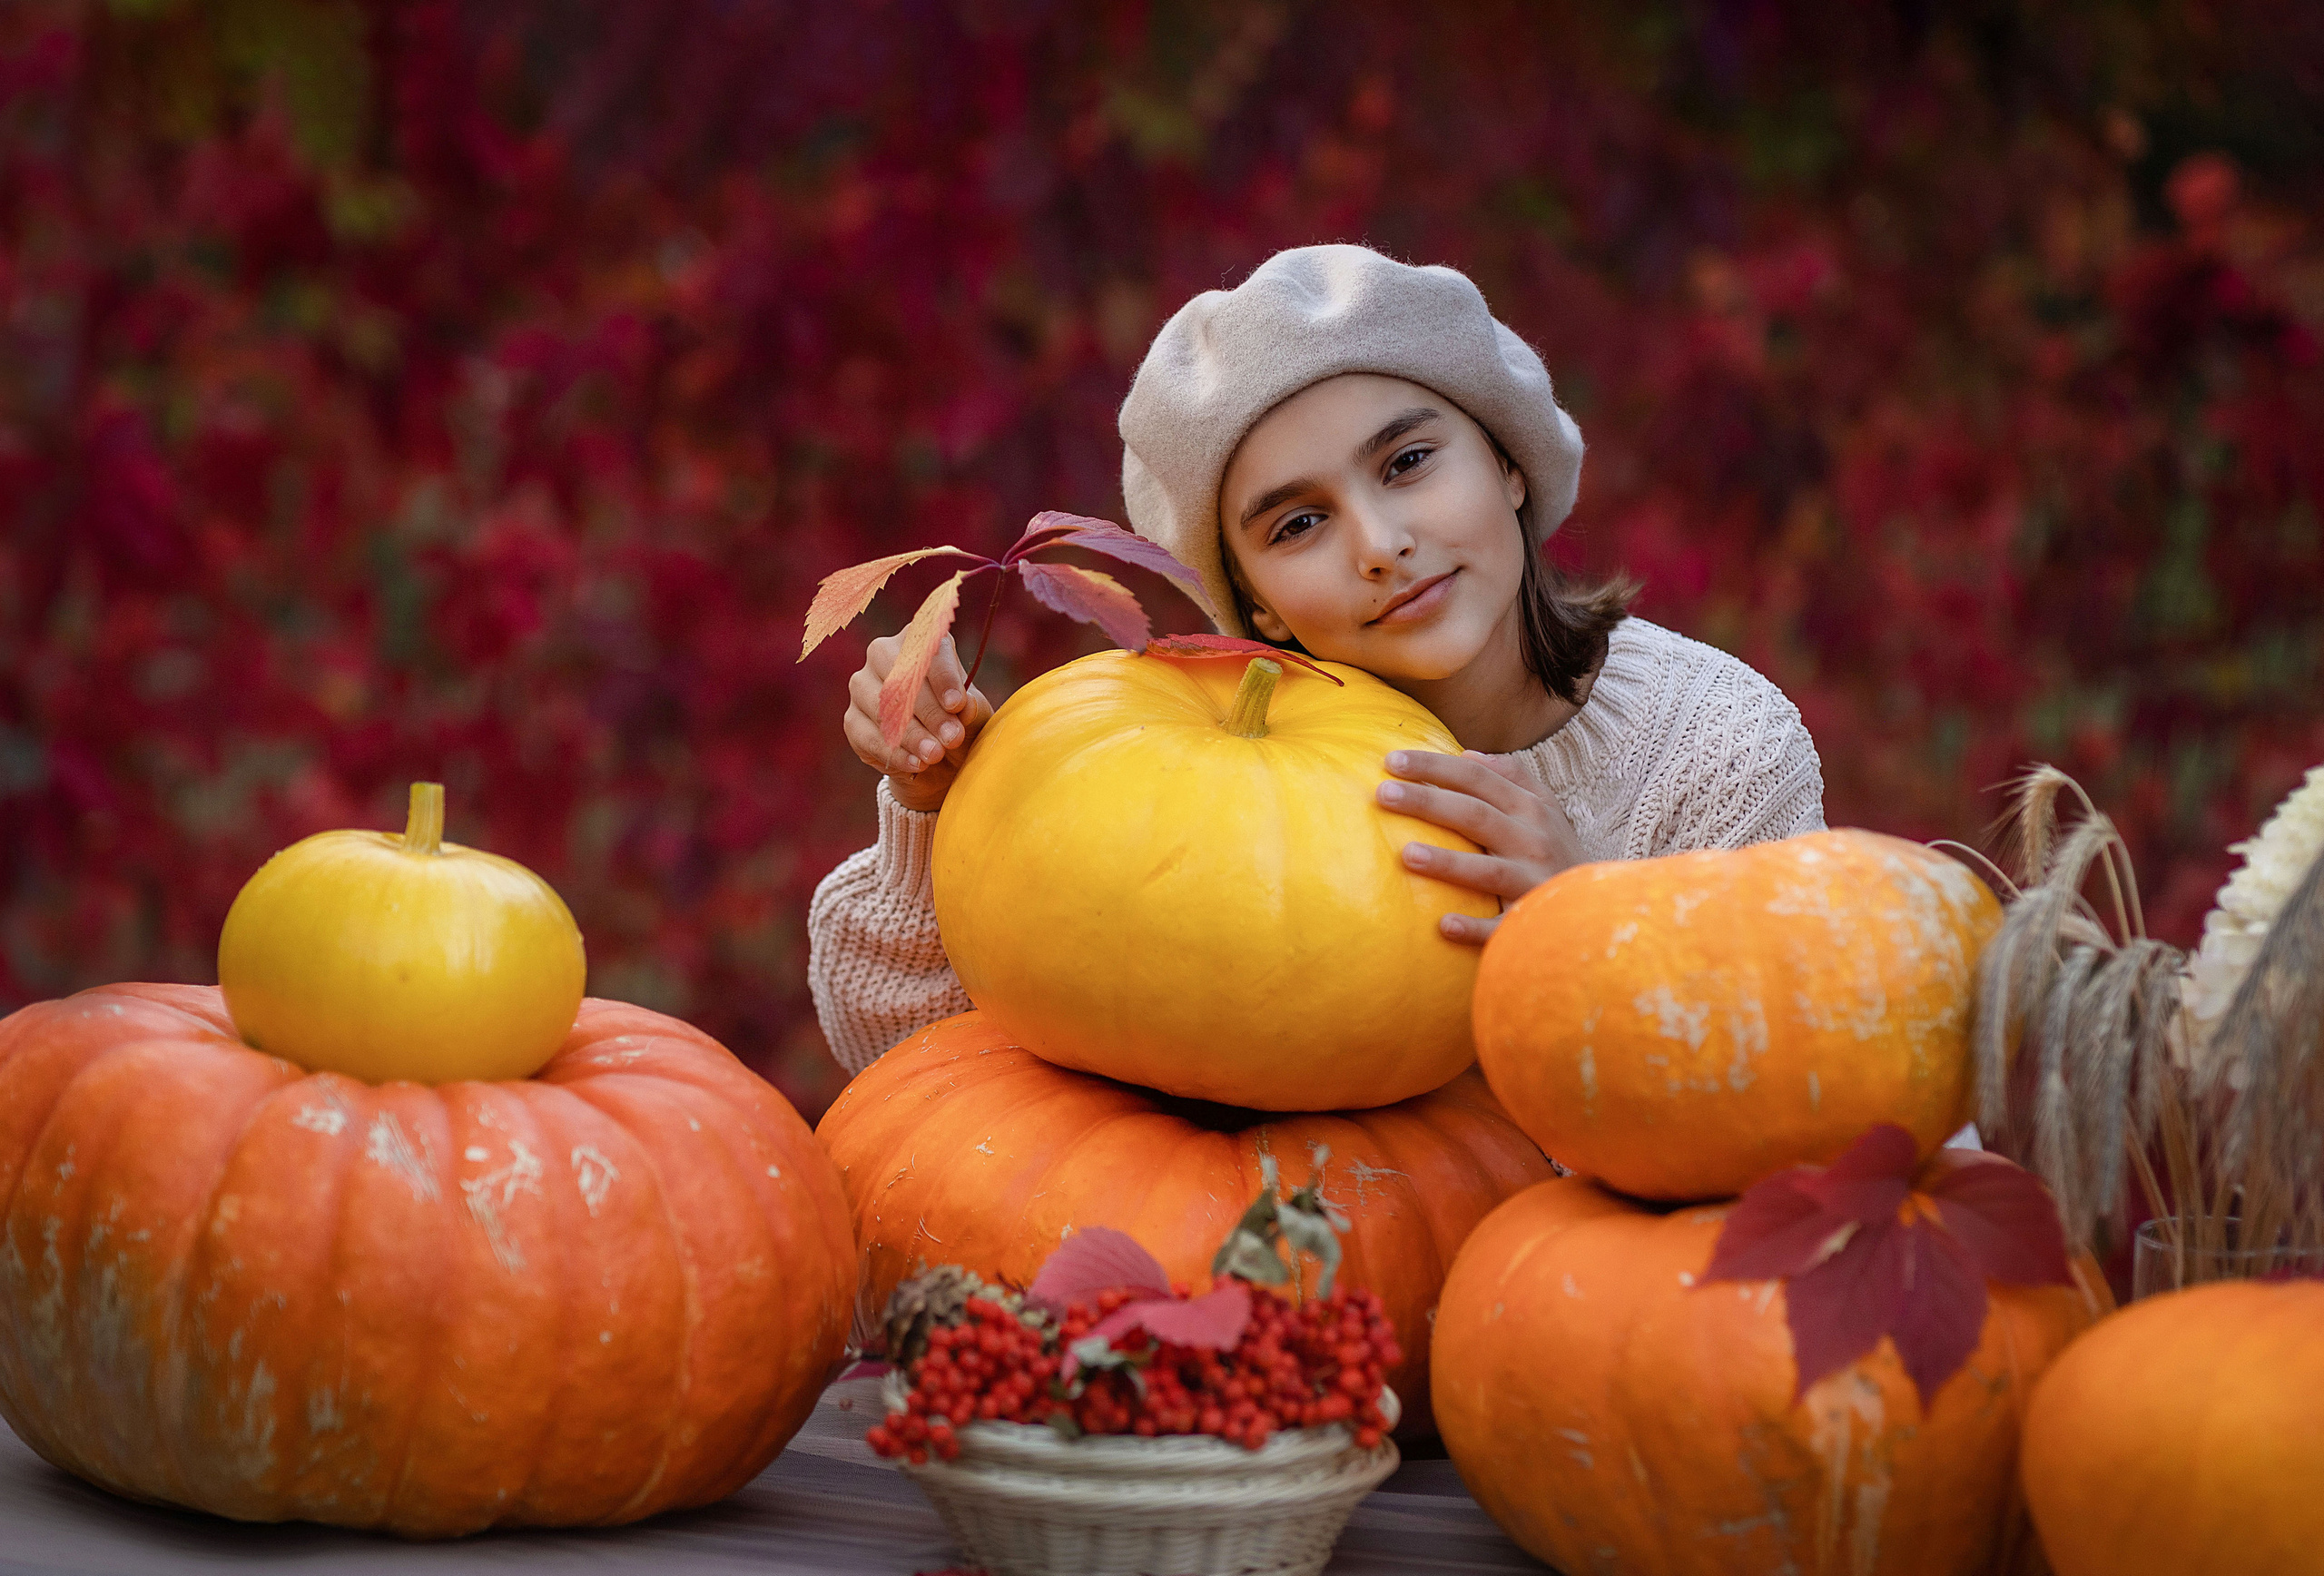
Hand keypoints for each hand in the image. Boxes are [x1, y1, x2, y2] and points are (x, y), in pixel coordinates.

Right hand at [844, 634, 993, 813]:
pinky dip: (894, 752)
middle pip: (900, 676)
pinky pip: (867, 734)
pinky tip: (916, 764)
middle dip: (929, 710)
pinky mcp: (852, 719)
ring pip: (881, 706)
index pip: (927, 648)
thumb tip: (963, 705)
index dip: (943, 676)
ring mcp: (862, 685)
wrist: (941, 761)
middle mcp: (884, 654)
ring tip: (935, 755)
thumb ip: (971, 707)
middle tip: (952, 738)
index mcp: (919, 641)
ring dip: (911, 734)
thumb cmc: (961, 724)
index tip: (957, 704)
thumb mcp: (975, 715)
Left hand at [1376, 750, 1584, 945]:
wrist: (1606, 910)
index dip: (1435, 766)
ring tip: (1407, 856)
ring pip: (1490, 870)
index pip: (1477, 778)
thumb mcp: (1546, 810)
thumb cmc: (1559, 855)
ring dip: (1449, 864)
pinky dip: (1476, 928)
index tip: (1390, 760)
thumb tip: (1468, 753)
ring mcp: (1536, 883)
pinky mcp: (1536, 924)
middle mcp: (1534, 840)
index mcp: (1530, 809)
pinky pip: (1504, 928)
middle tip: (1382, 793)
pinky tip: (1443, 926)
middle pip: (1475, 815)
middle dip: (1428, 802)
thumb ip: (1513, 778)